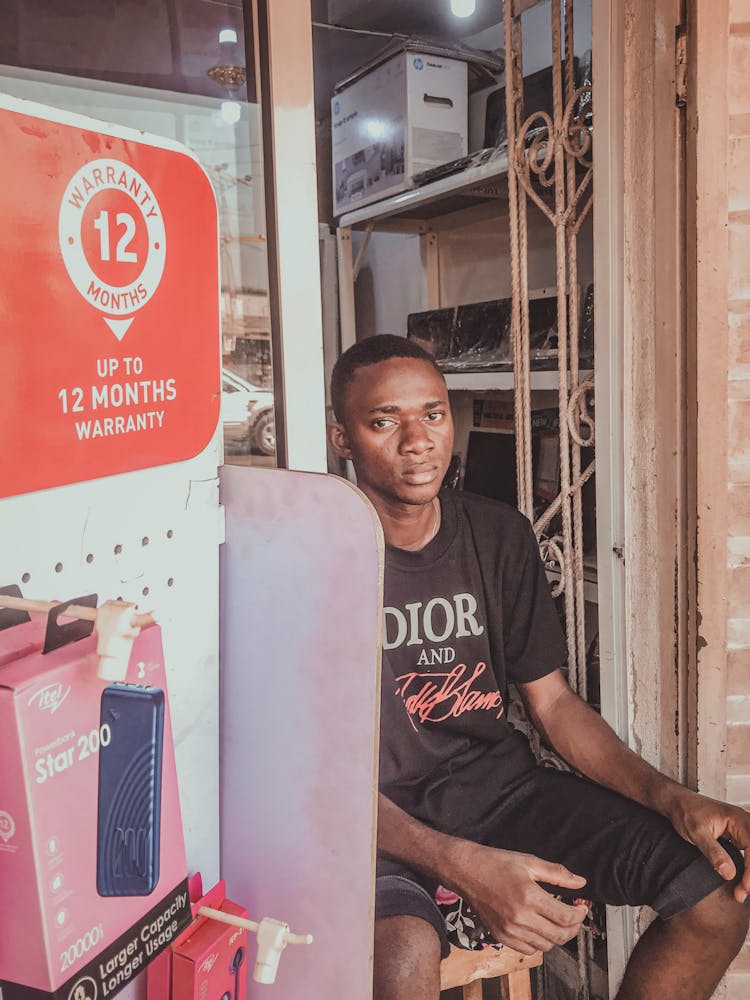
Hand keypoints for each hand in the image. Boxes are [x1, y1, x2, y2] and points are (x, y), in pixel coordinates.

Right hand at [447, 842, 587, 954]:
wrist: (466, 871)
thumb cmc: (496, 863)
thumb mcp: (529, 862)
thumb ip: (557, 873)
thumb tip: (580, 882)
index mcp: (529, 896)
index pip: (565, 917)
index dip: (579, 915)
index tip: (582, 907)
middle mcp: (520, 917)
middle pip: (559, 936)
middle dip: (573, 928)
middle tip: (574, 917)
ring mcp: (509, 930)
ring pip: (546, 946)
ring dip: (557, 936)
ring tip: (558, 922)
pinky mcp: (501, 936)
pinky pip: (529, 950)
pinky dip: (539, 943)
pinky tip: (540, 928)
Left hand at [667, 787, 749, 902]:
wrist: (677, 803)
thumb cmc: (685, 812)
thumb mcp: (696, 832)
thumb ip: (713, 852)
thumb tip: (729, 873)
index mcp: (737, 819)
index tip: (744, 887)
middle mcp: (744, 823)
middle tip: (742, 893)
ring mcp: (742, 830)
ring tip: (741, 892)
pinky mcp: (738, 837)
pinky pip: (749, 854)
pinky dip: (748, 869)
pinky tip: (743, 881)